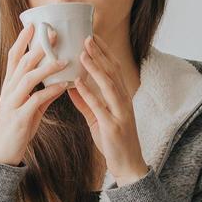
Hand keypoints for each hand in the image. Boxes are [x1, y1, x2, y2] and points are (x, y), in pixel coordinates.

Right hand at [0, 22, 72, 165]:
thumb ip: (42, 93)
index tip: (34, 24)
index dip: (23, 40)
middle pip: (22, 62)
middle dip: (38, 47)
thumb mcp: (29, 106)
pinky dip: (50, 91)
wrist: (3, 152)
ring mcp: (13, 103)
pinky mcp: (20, 117)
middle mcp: (9, 90)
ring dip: (47, 67)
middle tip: (55, 33)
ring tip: (64, 59)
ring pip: (28, 78)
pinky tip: (64, 85)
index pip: (14, 56)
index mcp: (10, 85)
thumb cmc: (17, 126)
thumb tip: (59, 81)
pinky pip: (35, 100)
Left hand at [67, 33, 148, 184]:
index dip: (104, 52)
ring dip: (96, 68)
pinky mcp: (113, 126)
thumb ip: (86, 102)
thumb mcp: (97, 119)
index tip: (92, 37)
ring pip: (109, 85)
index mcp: (121, 97)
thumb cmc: (114, 141)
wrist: (128, 165)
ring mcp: (120, 113)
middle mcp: (123, 101)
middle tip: (86, 36)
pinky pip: (100, 107)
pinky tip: (78, 83)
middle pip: (113, 72)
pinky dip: (89, 93)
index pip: (114, 69)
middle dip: (100, 53)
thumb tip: (72, 86)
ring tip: (83, 53)